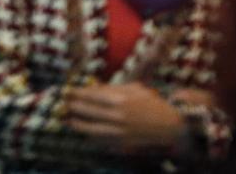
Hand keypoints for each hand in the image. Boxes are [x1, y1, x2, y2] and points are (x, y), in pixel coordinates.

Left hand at [66, 84, 189, 154]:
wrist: (170, 126)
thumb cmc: (153, 104)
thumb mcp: (136, 89)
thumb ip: (115, 89)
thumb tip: (96, 89)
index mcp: (120, 99)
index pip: (91, 95)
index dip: (78, 94)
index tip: (69, 92)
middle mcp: (116, 116)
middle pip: (88, 112)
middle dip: (74, 107)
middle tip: (65, 105)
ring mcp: (118, 133)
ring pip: (91, 129)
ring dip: (78, 124)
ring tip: (69, 121)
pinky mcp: (120, 146)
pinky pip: (100, 141)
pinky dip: (91, 137)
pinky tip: (86, 133)